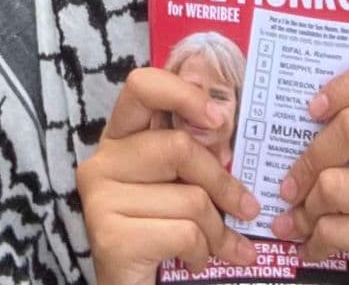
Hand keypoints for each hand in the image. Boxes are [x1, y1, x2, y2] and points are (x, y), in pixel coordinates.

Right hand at [79, 66, 261, 284]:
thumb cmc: (162, 234)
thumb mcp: (178, 186)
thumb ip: (192, 156)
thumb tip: (224, 124)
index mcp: (119, 139)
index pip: (141, 86)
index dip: (184, 94)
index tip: (219, 120)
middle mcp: (101, 162)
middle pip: (181, 148)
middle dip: (224, 184)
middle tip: (247, 208)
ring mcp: (100, 200)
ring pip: (191, 198)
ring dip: (219, 231)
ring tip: (218, 247)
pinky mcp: (111, 238)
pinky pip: (185, 233)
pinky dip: (203, 252)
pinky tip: (194, 262)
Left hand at [274, 58, 348, 283]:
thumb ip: (336, 140)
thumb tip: (273, 128)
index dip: (346, 84)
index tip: (313, 109)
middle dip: (308, 161)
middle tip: (290, 186)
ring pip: (335, 185)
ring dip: (307, 209)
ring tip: (302, 221)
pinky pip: (337, 228)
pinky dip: (315, 241)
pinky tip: (314, 245)